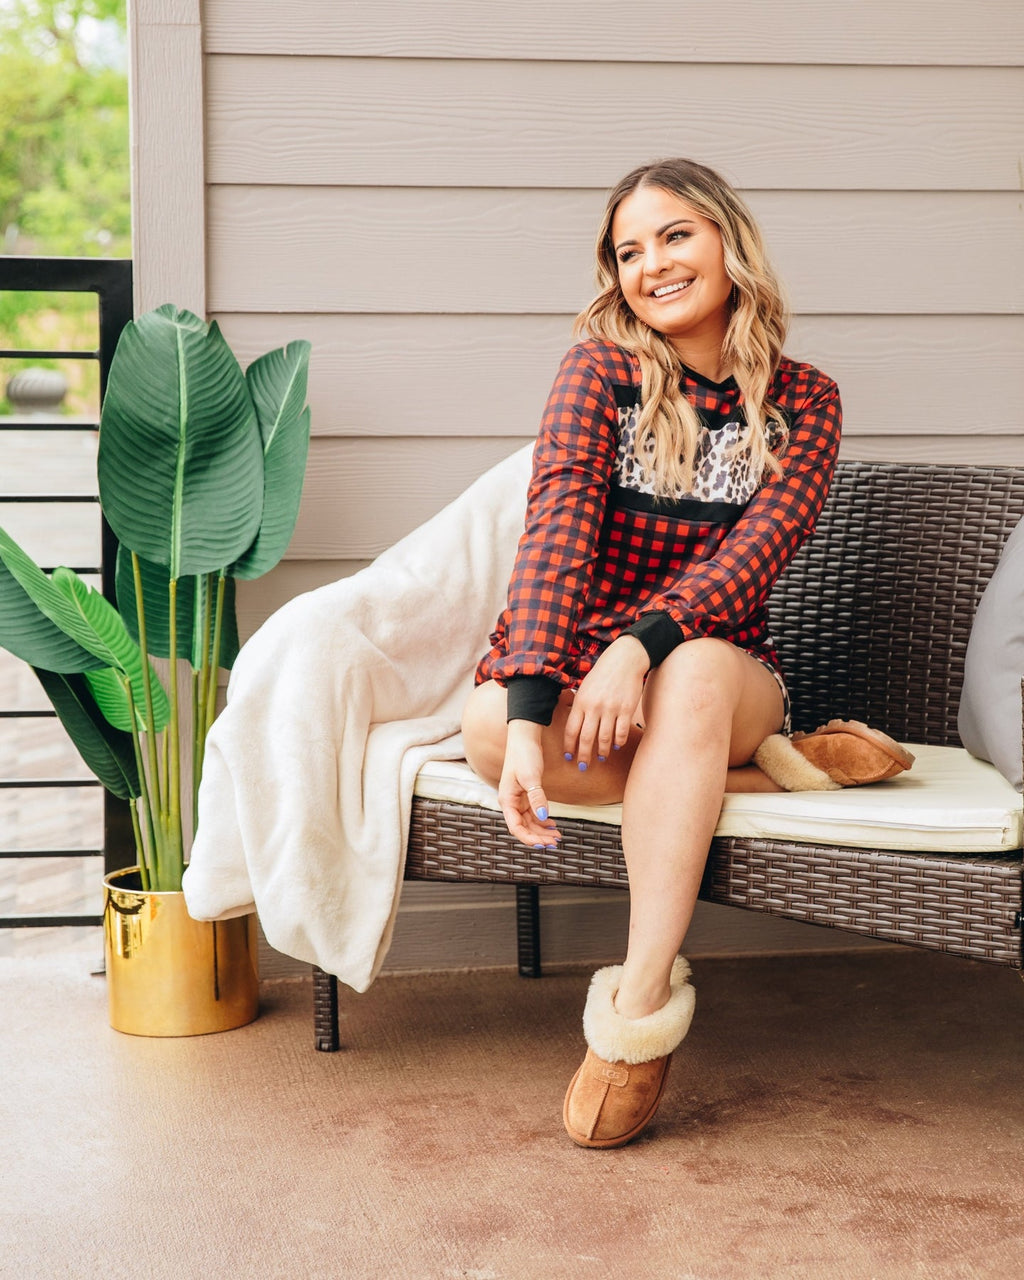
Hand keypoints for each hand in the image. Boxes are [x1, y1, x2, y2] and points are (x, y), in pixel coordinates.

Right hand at [498, 719, 561, 848]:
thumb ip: (536, 798)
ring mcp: (518, 799)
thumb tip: (543, 817)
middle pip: (523, 828)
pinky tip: (552, 824)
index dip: (529, 839)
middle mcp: (510, 802)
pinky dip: (542, 820)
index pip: (516, 827)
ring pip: (529, 822)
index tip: (544, 844)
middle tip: (555, 842)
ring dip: (541, 830)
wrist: (525, 737)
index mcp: (507, 800)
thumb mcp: (531, 777)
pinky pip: (532, 813)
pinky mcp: (525, 794)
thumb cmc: (524, 754)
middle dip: (538, 837)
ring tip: (557, 836)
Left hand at [563, 635, 648, 766]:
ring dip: (601, 751)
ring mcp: (611, 709)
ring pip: (604, 738)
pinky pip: (621, 732)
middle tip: (583, 766)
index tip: (569, 757)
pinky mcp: (626, 710)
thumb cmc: (603, 674)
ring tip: (600, 757)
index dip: (569, 746)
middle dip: (583, 755)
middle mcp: (594, 707)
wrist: (625, 660)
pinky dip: (618, 742)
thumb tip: (575, 727)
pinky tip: (616, 745)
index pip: (571, 730)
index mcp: (581, 702)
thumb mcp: (585, 687)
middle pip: (586, 738)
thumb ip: (580, 706)